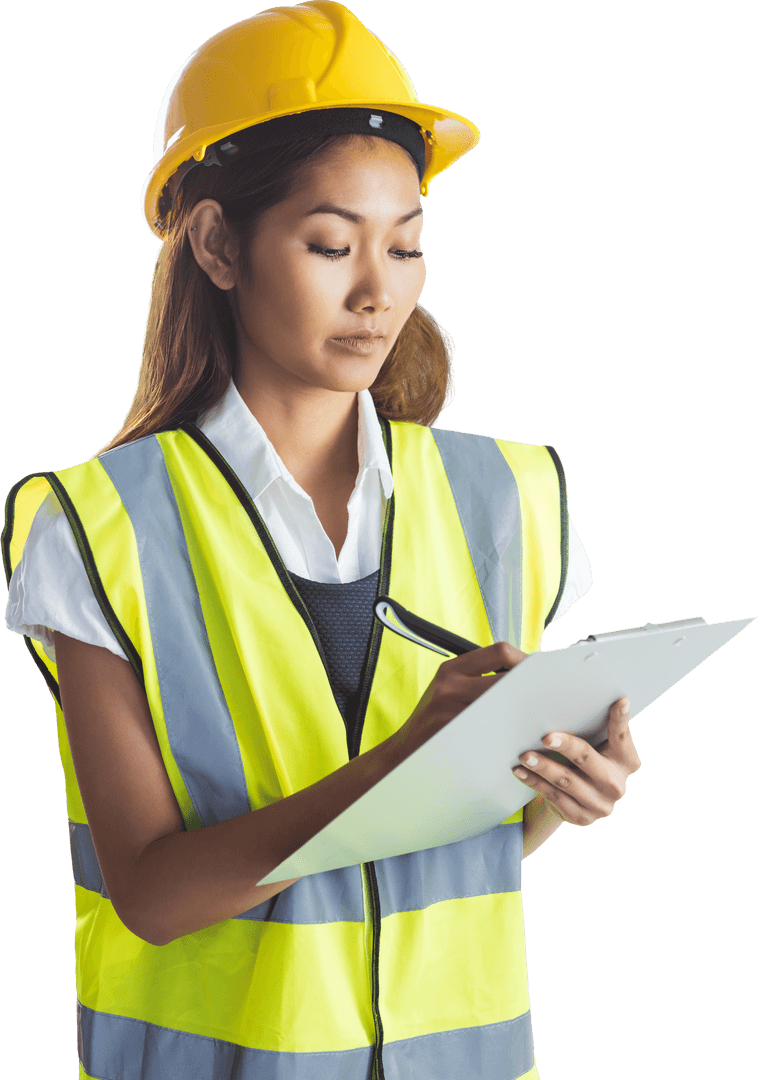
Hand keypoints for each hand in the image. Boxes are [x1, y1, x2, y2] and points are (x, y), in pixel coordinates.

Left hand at [512, 697, 641, 825]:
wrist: (581, 801)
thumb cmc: (588, 762)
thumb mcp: (597, 748)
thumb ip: (593, 730)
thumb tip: (565, 702)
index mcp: (626, 762)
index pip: (622, 737)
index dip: (621, 719)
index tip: (620, 701)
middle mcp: (617, 785)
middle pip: (588, 759)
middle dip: (566, 746)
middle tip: (545, 737)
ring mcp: (601, 805)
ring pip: (567, 780)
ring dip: (543, 767)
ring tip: (525, 756)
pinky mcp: (582, 817)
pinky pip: (554, 796)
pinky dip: (535, 782)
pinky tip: (521, 771)